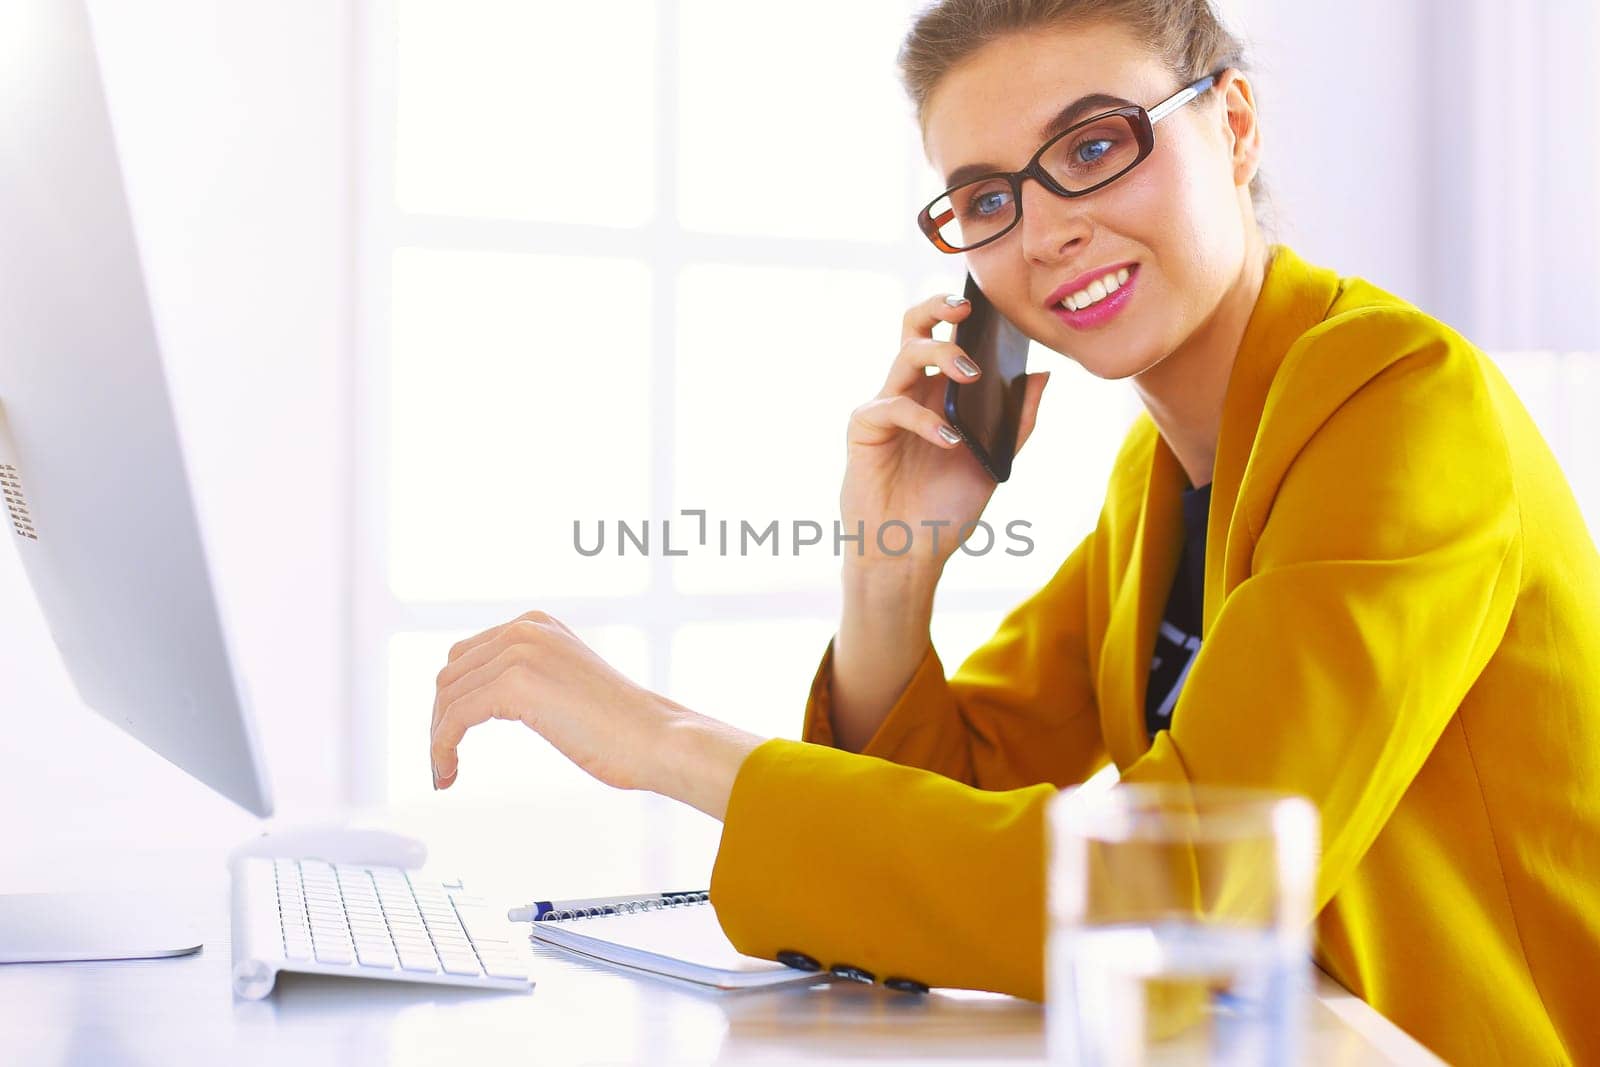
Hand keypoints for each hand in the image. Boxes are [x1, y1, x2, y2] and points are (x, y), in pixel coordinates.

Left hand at [429, 610, 763, 819]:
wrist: (655, 737)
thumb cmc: (621, 726)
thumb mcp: (565, 685)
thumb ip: (529, 678)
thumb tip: (483, 699)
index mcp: (536, 624)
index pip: (466, 655)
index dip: (452, 700)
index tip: (451, 739)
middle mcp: (525, 629)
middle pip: (451, 674)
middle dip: (441, 719)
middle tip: (445, 760)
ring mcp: (519, 652)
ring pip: (447, 697)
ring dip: (437, 738)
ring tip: (446, 771)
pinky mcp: (515, 684)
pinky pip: (454, 718)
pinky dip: (441, 748)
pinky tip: (448, 773)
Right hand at [841, 292, 1049, 575]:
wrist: (911, 553)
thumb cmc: (947, 508)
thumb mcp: (995, 461)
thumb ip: (1019, 421)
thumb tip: (1042, 374)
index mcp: (940, 392)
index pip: (947, 336)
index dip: (961, 313)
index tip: (993, 303)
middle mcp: (911, 391)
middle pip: (914, 327)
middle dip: (937, 307)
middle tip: (966, 309)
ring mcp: (886, 406)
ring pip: (905, 354)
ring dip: (941, 354)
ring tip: (972, 375)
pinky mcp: (866, 429)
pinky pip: (893, 407)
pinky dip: (926, 419)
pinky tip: (950, 439)